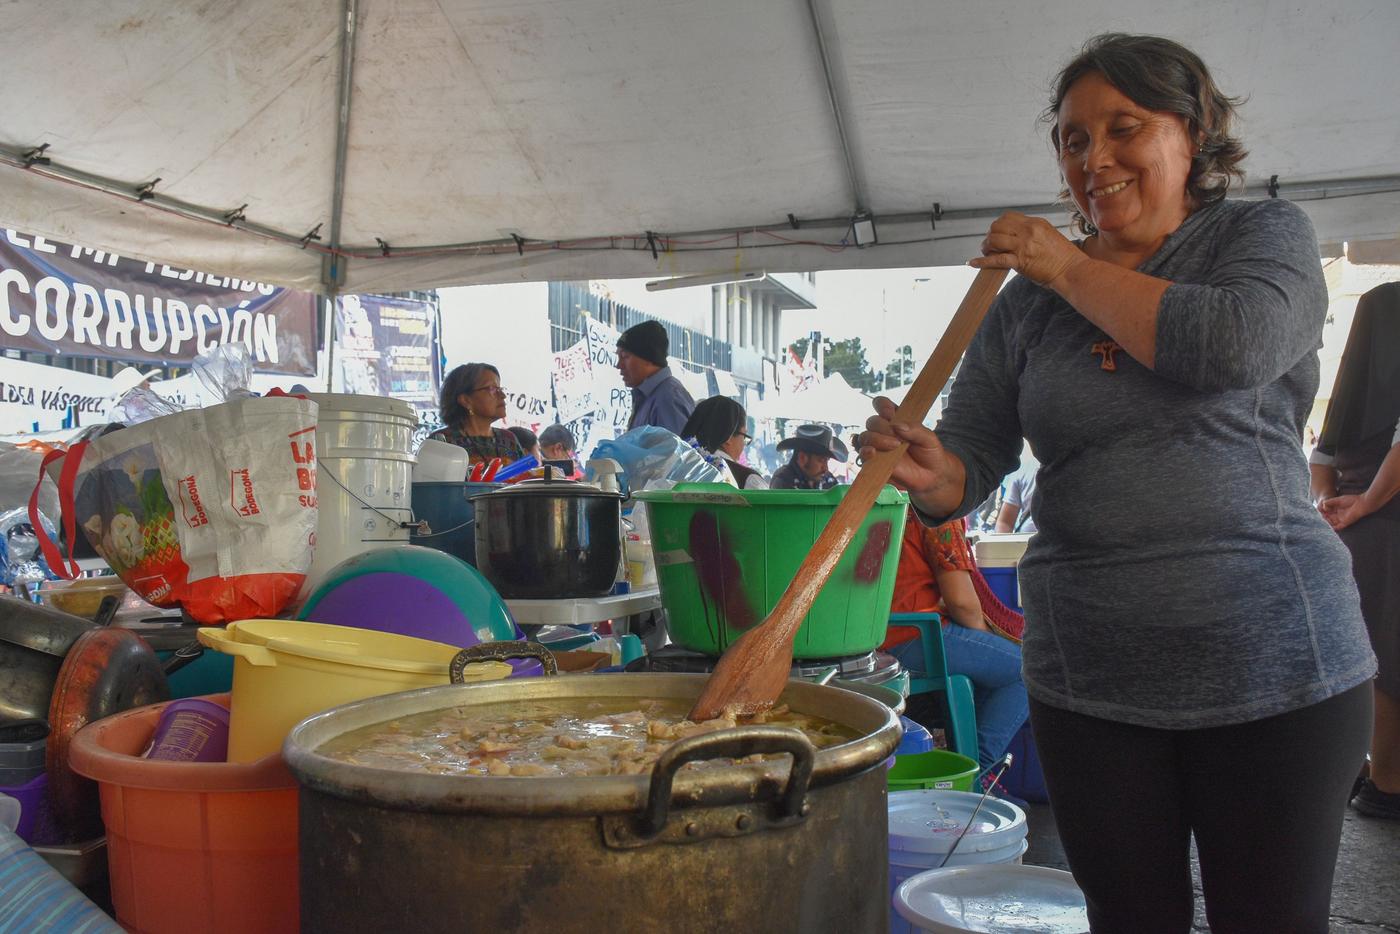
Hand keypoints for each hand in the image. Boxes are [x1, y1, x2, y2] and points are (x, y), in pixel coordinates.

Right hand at [861, 396, 964, 512]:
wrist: (931, 477)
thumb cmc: (930, 453)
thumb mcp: (929, 438)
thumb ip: (916, 429)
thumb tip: (898, 426)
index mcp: (896, 420)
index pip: (881, 405)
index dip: (882, 406)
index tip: (890, 413)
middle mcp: (884, 431)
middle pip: (872, 422)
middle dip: (882, 428)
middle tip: (898, 439)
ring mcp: (878, 446)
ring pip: (865, 437)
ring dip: (875, 440)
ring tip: (893, 447)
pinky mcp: (874, 462)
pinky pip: (861, 454)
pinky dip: (864, 452)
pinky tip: (873, 453)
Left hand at [969, 212, 1086, 288]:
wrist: (1072, 270)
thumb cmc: (1063, 256)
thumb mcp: (1049, 235)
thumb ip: (1032, 233)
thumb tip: (1016, 235)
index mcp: (1035, 223)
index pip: (1008, 217)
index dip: (998, 225)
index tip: (998, 233)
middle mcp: (1028, 231)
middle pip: (997, 226)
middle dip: (990, 235)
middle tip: (990, 245)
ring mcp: (1024, 246)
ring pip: (994, 240)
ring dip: (986, 247)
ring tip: (986, 252)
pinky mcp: (1020, 262)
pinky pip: (996, 260)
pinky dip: (982, 261)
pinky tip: (973, 263)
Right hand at [1319, 494, 1369, 530]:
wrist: (1361, 504)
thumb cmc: (1351, 500)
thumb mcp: (1338, 500)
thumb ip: (1329, 502)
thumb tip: (1322, 506)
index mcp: (1337, 509)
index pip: (1328, 511)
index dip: (1323, 511)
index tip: (1318, 509)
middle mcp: (1339, 514)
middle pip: (1328, 517)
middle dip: (1323, 516)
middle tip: (1320, 514)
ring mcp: (1341, 519)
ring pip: (1331, 522)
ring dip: (1326, 521)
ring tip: (1322, 518)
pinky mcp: (1345, 523)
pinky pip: (1337, 527)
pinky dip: (1332, 527)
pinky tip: (1327, 524)